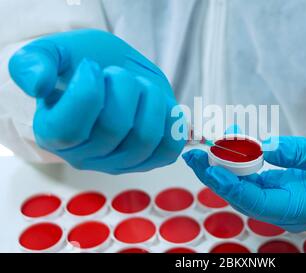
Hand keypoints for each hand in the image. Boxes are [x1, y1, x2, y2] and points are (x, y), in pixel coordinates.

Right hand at [9, 29, 185, 173]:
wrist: (112, 73)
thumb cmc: (82, 65)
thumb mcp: (53, 53)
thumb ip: (34, 63)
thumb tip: (36, 84)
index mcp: (53, 133)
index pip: (69, 130)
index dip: (86, 93)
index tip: (91, 67)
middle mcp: (86, 155)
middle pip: (114, 129)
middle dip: (123, 87)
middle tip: (117, 72)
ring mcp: (120, 162)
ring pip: (146, 138)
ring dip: (149, 99)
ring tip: (139, 85)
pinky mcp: (149, 159)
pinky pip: (169, 149)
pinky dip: (170, 121)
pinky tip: (159, 103)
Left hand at [183, 135, 305, 231]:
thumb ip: (297, 151)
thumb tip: (264, 146)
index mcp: (299, 208)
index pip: (257, 202)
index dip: (231, 185)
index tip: (211, 167)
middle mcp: (285, 211)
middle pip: (242, 198)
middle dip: (216, 177)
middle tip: (193, 155)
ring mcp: (280, 203)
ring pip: (243, 190)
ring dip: (222, 170)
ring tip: (202, 149)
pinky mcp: (278, 192)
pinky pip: (251, 181)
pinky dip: (237, 166)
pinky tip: (227, 146)